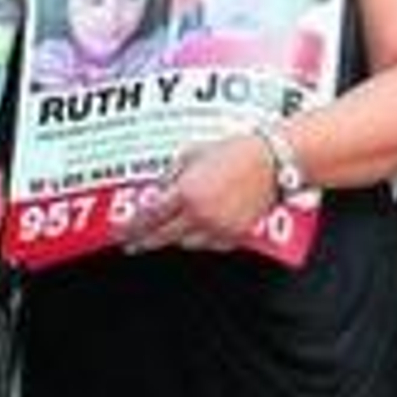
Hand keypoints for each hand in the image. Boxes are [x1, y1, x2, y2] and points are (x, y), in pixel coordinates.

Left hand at [123, 135, 276, 253]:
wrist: (273, 162)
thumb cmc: (237, 152)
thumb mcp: (194, 154)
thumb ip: (173, 174)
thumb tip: (161, 188)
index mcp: (186, 193)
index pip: (149, 217)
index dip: (132, 227)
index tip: (122, 232)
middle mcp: (199, 215)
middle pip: (162, 237)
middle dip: (144, 241)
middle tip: (133, 244)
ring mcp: (218, 228)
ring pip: (185, 243)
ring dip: (174, 237)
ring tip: (169, 231)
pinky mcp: (234, 236)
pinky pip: (209, 244)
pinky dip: (200, 239)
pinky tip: (198, 229)